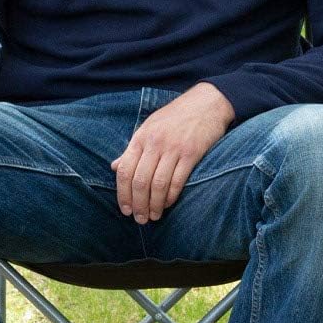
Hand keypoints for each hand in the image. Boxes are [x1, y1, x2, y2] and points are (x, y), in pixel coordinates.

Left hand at [111, 83, 234, 223]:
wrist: (207, 102)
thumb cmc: (176, 116)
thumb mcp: (150, 127)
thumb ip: (133, 149)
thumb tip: (114, 167)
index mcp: (141, 137)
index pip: (124, 170)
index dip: (122, 194)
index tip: (125, 209)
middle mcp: (154, 143)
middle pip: (139, 181)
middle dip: (138, 204)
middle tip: (140, 219)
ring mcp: (173, 148)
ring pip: (157, 184)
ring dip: (154, 205)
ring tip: (154, 216)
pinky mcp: (192, 153)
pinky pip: (177, 180)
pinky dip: (171, 196)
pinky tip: (168, 203)